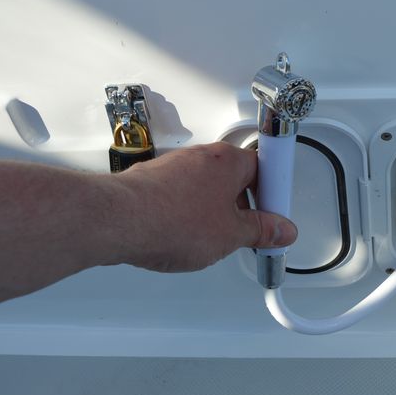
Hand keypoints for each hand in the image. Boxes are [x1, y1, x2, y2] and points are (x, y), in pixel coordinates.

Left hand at [114, 142, 296, 271]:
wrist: (116, 222)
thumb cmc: (168, 219)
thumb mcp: (230, 235)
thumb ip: (261, 231)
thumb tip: (279, 230)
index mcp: (229, 160)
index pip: (267, 168)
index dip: (275, 196)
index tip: (276, 215)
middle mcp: (203, 156)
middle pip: (238, 177)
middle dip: (246, 205)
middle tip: (249, 231)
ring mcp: (177, 166)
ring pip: (209, 187)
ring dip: (216, 210)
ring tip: (213, 238)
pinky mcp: (155, 180)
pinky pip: (184, 194)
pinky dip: (190, 212)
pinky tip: (186, 234)